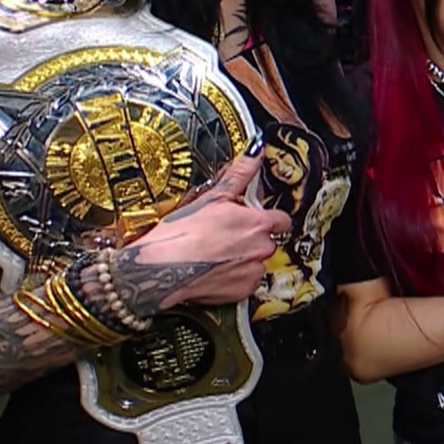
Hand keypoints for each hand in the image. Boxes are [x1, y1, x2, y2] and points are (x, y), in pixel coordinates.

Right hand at [110, 145, 293, 315]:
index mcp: (258, 223)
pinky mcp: (243, 292)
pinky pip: (247, 284)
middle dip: (251, 239)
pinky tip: (215, 271)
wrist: (161, 269)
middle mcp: (262, 248)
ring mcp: (254, 272)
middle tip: (225, 237)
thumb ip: (240, 174)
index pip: (282, 220)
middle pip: (267, 241)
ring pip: (257, 263)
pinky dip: (235, 279)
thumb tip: (257, 151)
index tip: (254, 219)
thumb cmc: (183, 232)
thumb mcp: (212, 197)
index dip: (268, 218)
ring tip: (217, 255)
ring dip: (244, 259)